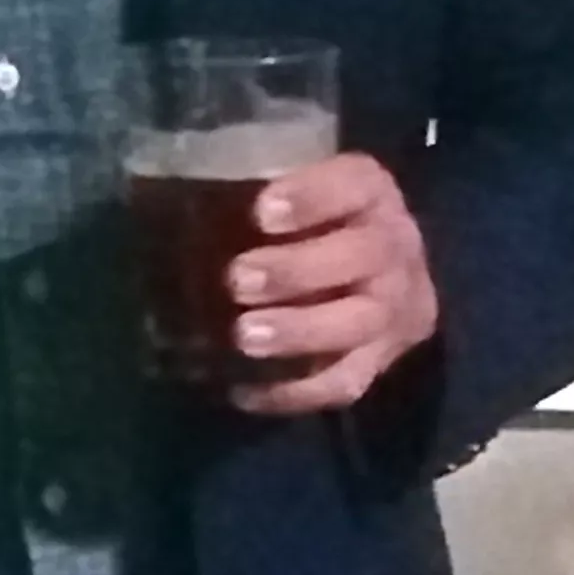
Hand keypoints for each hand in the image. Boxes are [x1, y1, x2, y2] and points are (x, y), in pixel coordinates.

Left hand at [222, 150, 438, 417]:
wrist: (374, 267)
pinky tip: (245, 390)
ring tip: (244, 338)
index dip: (313, 196)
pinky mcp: (384, 356)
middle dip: (299, 270)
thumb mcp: (287, 190)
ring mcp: (399, 304)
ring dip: (301, 332)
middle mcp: (397, 244)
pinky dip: (297, 391)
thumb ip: (250, 192)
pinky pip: (348, 381)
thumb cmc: (304, 219)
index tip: (261, 212)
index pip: (355, 183)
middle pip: (366, 254)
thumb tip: (174, 210)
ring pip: (362, 321)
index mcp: (372, 191)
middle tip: (238, 280)